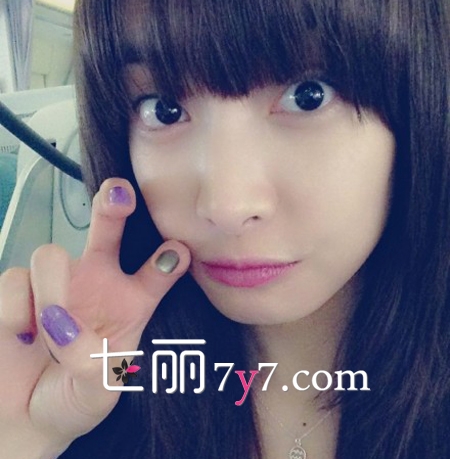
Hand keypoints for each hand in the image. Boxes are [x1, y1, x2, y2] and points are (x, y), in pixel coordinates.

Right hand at [0, 178, 190, 458]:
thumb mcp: (98, 389)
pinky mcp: (16, 291)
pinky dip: (15, 313)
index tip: (177, 252)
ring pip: (49, 254)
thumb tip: (63, 324)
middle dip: (112, 205)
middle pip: (108, 228)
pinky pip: (13, 282)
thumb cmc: (76, 398)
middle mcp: (97, 281)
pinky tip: (21, 337)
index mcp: (132, 301)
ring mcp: (56, 283)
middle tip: (120, 193)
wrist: (28, 415)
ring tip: (48, 332)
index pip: (157, 271)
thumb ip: (90, 361)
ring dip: (49, 292)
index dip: (167, 260)